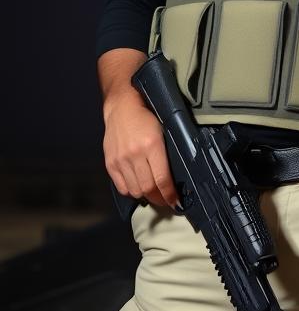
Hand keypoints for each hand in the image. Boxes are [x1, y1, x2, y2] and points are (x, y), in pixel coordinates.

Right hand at [103, 91, 178, 208]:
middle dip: (160, 199)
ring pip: (135, 191)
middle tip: (167, 200)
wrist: (121, 108)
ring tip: (154, 194)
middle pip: (148, 189)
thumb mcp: (164, 132)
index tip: (177, 202)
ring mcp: (120, 160)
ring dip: (146, 196)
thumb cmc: (147, 118)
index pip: (162, 179)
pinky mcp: (110, 163)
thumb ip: (167, 154)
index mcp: (152, 146)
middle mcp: (135, 155)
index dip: (170, 195)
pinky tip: (138, 186)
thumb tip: (175, 178)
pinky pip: (121, 187)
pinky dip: (131, 191)